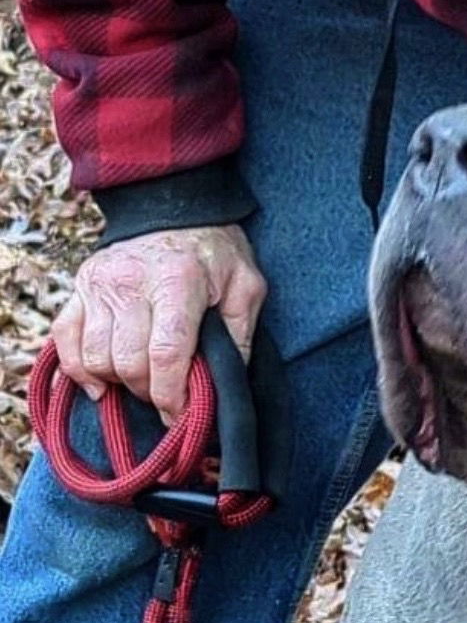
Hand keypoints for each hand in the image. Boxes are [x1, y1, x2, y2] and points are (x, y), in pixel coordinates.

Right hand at [51, 224, 266, 423]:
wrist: (173, 208)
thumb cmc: (215, 254)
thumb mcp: (246, 287)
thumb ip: (241, 336)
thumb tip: (227, 386)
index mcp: (176, 282)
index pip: (166, 354)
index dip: (172, 396)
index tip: (181, 414)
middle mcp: (130, 281)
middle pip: (128, 362)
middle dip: (148, 392)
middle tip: (167, 396)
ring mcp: (98, 283)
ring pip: (96, 358)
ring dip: (119, 382)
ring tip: (143, 381)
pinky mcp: (79, 286)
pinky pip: (65, 339)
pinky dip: (79, 369)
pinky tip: (102, 383)